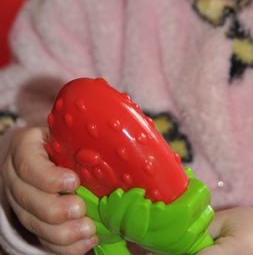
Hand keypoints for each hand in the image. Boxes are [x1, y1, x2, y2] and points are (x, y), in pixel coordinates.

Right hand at [1, 127, 97, 254]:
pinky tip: (86, 242)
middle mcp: (16, 177)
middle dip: (58, 210)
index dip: (50, 178)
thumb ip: (80, 137)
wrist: (48, 156)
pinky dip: (66, 246)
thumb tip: (113, 144)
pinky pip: (44, 240)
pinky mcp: (31, 222)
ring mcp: (20, 203)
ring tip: (88, 229)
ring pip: (35, 224)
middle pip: (29, 200)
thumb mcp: (66, 132)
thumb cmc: (63, 140)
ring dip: (64, 233)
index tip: (74, 182)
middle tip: (81, 209)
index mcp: (24, 148)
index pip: (29, 165)